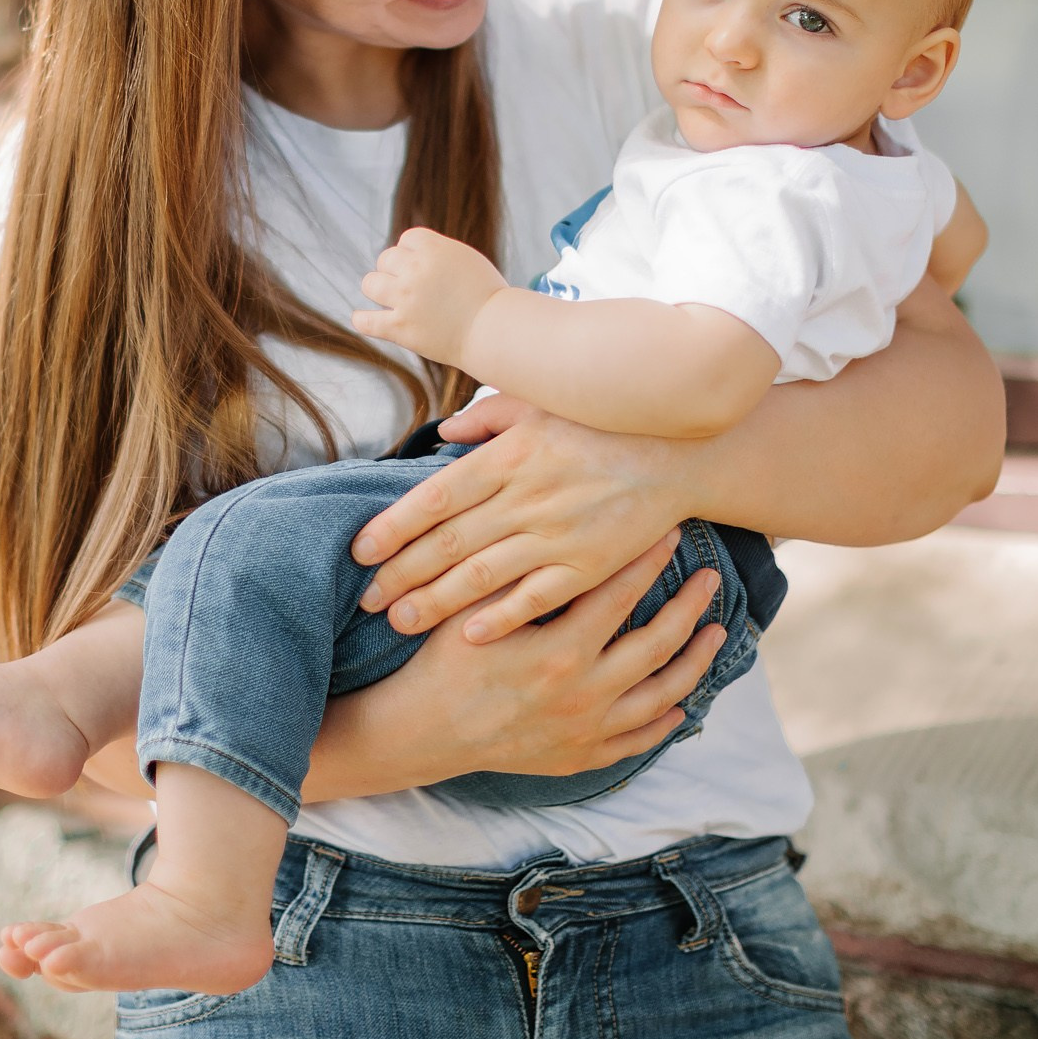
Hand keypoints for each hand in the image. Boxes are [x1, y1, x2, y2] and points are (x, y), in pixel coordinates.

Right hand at [309, 533, 728, 795]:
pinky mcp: (582, 755)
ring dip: (695, 662)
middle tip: (713, 578)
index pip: (620, 594)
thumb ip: (509, 567)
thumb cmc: (443, 660)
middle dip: (689, 606)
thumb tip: (538, 515)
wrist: (423, 733)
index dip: (648, 560)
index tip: (671, 532)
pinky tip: (682, 703)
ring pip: (662, 695)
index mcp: (560, 649)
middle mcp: (585, 692)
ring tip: (715, 633)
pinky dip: (665, 721)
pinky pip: (638, 739)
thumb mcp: (471, 608)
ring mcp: (588, 729)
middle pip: (658, 644)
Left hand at [351, 395, 688, 641]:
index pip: (435, 497)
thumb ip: (488, 416)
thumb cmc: (603, 423)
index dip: (392, 526)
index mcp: (508, 457)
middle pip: (446, 543)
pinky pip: (534, 598)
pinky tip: (466, 635)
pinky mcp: (587, 566)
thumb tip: (442, 432)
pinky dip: (499, 618)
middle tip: (364, 599)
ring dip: (434, 602)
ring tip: (398, 621)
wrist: (677, 452)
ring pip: (480, 576)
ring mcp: (556, 536)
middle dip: (399, 574)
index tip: (360, 550)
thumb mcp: (541, 404)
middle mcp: (525, 497)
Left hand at [352, 226, 506, 366]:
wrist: (496, 331)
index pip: (406, 239)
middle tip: (412, 287)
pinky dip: (362, 319)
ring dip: (379, 290)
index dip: (412, 253)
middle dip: (396, 271)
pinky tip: (364, 319)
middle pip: (386, 259)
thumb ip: (438, 252)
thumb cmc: (488, 297)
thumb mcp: (467, 259)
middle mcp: (416, 270)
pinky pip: (366, 320)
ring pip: (370, 283)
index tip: (422, 267)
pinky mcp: (400, 328)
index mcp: (434, 249)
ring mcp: (406, 299)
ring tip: (392, 300)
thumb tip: (411, 249)